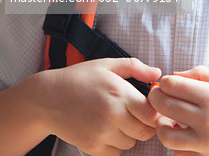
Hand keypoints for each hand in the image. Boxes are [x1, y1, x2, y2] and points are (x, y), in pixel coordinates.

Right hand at [35, 58, 160, 154]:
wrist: (48, 98)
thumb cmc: (80, 78)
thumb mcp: (107, 65)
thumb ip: (135, 67)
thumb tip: (157, 73)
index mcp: (118, 93)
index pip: (152, 114)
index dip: (155, 111)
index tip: (149, 106)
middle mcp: (111, 115)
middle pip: (145, 132)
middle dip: (144, 124)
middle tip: (135, 113)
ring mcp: (101, 134)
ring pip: (131, 143)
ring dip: (129, 134)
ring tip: (117, 118)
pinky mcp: (91, 148)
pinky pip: (116, 152)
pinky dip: (115, 143)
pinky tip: (106, 128)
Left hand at [148, 66, 208, 155]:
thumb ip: (200, 74)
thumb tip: (176, 74)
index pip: (170, 85)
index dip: (164, 81)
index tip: (166, 82)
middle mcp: (206, 120)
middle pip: (163, 105)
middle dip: (156, 97)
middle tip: (160, 94)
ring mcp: (205, 142)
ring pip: (166, 135)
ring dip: (162, 123)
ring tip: (169, 116)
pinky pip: (179, 152)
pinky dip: (175, 142)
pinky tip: (182, 131)